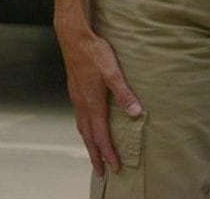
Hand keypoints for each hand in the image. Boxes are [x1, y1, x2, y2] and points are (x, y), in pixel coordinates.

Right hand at [57, 18, 142, 176]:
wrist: (73, 37)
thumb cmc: (93, 52)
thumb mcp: (113, 71)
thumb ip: (124, 93)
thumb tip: (136, 113)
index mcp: (92, 103)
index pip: (100, 135)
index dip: (108, 153)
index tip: (115, 167)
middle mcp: (82, 104)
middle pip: (88, 137)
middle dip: (96, 155)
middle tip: (101, 172)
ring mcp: (76, 98)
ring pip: (82, 128)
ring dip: (89, 143)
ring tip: (95, 154)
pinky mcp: (75, 91)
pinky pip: (79, 117)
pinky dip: (85, 129)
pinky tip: (89, 126)